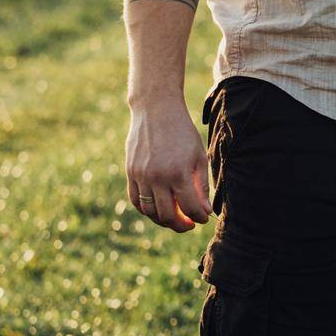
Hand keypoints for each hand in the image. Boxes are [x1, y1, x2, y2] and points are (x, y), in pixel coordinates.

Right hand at [126, 97, 212, 231]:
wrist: (156, 110)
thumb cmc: (183, 133)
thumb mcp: (198, 156)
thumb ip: (201, 186)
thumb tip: (205, 212)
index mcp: (178, 172)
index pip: (189, 208)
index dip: (198, 218)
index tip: (204, 219)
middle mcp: (157, 177)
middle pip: (167, 215)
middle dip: (181, 225)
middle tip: (189, 224)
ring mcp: (140, 176)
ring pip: (149, 211)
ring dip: (163, 220)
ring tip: (175, 217)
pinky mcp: (130, 173)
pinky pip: (135, 200)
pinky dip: (146, 210)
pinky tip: (158, 209)